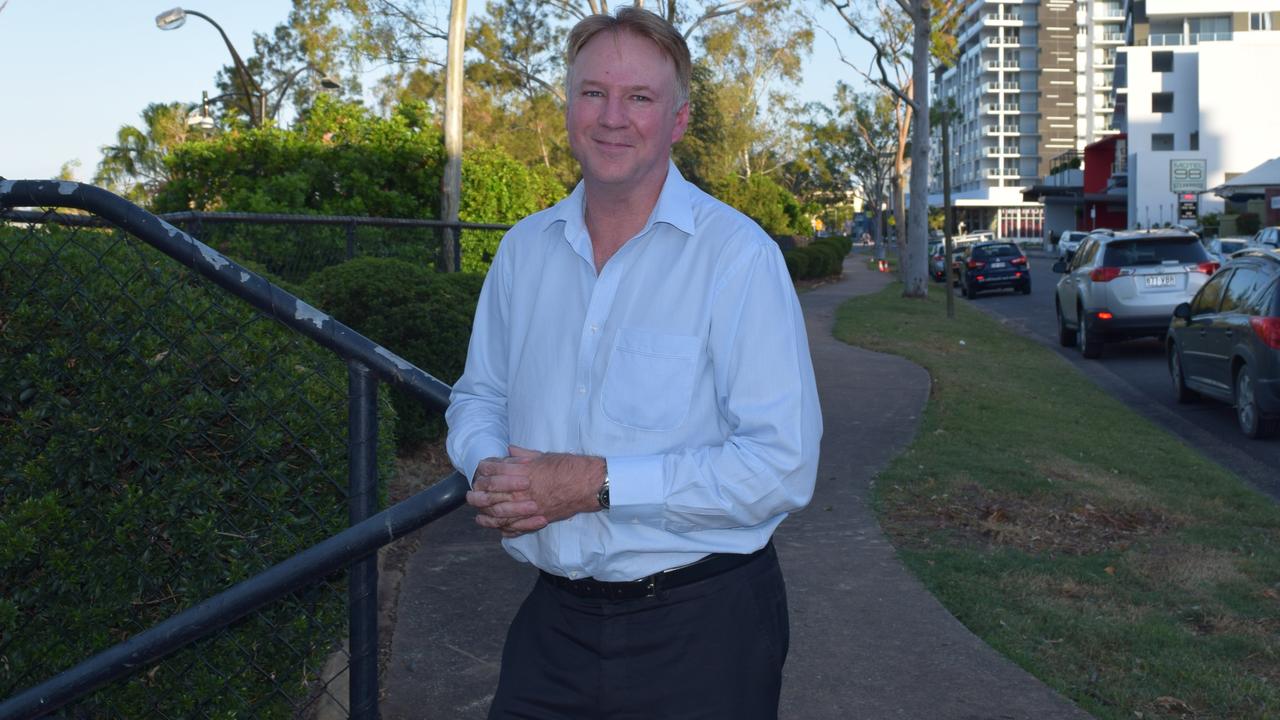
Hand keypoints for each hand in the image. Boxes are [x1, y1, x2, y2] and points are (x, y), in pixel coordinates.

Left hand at [467, 446, 604, 537]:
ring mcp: (530, 507)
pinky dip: (506, 529)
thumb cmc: (569, 467)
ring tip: (478, 516)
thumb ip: (524, 456)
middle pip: (492, 494)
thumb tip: (510, 451)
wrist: (589, 483)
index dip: (483, 472)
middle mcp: (523, 491)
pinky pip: (518, 527)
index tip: (479, 472)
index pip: (494, 472)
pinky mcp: (539, 519)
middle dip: (478, 495)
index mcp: (523, 472)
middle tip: (470, 496)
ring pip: (501, 514)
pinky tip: (499, 529)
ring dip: (487, 515)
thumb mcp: (544, 456)